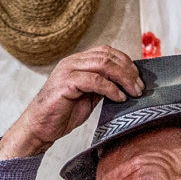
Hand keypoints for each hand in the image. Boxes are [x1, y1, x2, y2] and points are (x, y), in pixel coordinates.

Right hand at [0, 46, 143, 159]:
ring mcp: (68, 71)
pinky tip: (119, 98)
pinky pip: (94, 81)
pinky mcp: (65, 83)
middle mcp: (72, 62)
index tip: (138, 78)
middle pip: (108, 57)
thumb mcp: (88, 96)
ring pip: (103, 65)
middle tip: (140, 87)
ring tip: (133, 92)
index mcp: (78, 62)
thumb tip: (126, 83)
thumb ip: (103, 85)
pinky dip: (110, 88)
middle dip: (128, 71)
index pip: (107, 51)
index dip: (126, 62)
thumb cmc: (62, 113)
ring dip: (123, 78)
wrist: (40, 127)